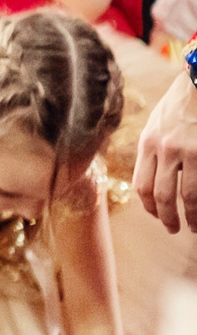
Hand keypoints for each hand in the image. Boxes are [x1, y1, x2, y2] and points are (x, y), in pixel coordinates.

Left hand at [136, 72, 196, 231]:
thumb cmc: (181, 105)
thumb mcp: (157, 124)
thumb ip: (153, 150)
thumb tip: (153, 179)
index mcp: (147, 143)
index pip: (142, 184)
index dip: (148, 206)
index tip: (155, 215)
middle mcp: (165, 149)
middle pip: (161, 195)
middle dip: (167, 218)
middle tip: (173, 229)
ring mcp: (189, 152)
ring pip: (187, 196)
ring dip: (191, 217)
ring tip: (193, 227)